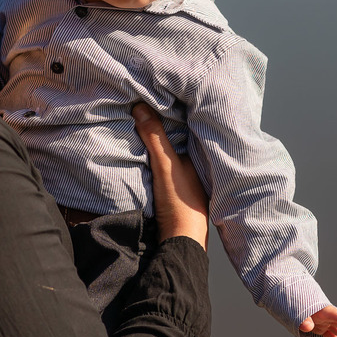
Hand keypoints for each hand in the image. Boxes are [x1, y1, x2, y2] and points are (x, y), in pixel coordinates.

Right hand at [132, 103, 208, 246]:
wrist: (181, 242)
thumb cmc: (181, 204)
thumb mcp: (166, 165)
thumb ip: (155, 137)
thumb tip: (140, 106)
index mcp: (200, 152)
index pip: (184, 123)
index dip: (170, 109)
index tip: (153, 94)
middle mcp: (195, 161)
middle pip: (176, 136)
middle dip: (161, 123)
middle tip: (140, 103)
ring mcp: (186, 175)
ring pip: (169, 151)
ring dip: (156, 141)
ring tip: (136, 121)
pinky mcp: (175, 188)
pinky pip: (162, 164)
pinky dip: (153, 157)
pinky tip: (140, 151)